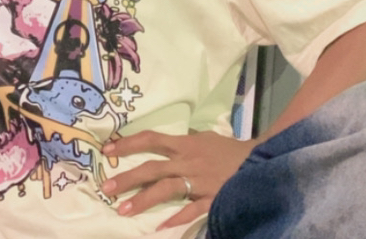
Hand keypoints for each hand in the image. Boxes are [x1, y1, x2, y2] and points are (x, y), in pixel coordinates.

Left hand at [100, 130, 256, 228]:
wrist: (259, 160)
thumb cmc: (229, 149)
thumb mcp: (204, 138)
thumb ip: (184, 141)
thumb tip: (164, 141)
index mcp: (185, 144)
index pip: (151, 139)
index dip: (128, 143)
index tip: (107, 150)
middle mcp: (188, 161)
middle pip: (153, 167)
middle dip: (128, 177)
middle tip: (106, 187)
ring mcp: (199, 181)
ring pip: (166, 189)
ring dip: (144, 200)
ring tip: (124, 210)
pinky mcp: (212, 197)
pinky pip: (192, 210)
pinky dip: (177, 218)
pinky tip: (160, 229)